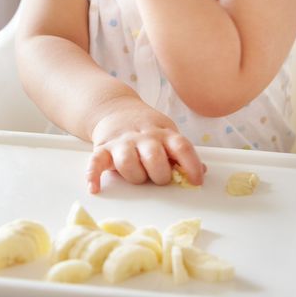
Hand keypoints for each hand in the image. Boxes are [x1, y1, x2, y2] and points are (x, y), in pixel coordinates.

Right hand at [86, 97, 204, 193]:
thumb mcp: (167, 132)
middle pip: (154, 158)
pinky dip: (93, 176)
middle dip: (160, 175)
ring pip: (127, 162)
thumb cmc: (146, 127)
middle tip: (159, 177)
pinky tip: (95, 187)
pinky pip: (96, 163)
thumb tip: (202, 171)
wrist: (114, 108)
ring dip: (134, 175)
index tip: (196, 180)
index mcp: (163, 133)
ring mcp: (122, 142)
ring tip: (137, 176)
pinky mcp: (102, 148)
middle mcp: (143, 137)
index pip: (181, 146)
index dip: (191, 164)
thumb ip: (180, 152)